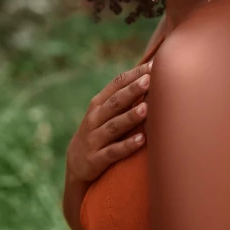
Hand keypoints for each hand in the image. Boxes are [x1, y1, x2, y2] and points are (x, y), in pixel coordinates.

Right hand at [66, 62, 151, 182]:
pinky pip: (113, 152)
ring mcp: (94, 138)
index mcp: (99, 103)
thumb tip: (152, 75)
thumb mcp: (106, 112)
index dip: (134, 74)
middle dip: (132, 91)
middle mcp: (95, 118)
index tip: (153, 65)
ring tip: (146, 109)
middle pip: (115, 102)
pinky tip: (141, 140)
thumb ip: (125, 96)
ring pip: (114, 126)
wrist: (76, 165)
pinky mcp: (96, 159)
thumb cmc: (99, 131)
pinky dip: (127, 146)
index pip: (117, 84)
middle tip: (149, 80)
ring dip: (130, 117)